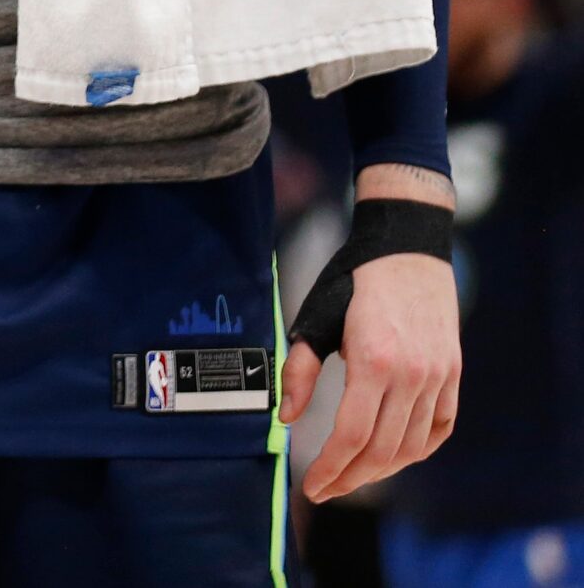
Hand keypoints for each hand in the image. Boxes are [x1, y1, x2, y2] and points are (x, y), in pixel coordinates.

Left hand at [280, 252, 459, 500]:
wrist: (407, 248)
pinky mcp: (452, 375)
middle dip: (350, 478)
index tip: (311, 486)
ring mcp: (437, 376)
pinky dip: (416, 450)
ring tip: (351, 476)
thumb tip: (285, 418)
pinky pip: (439, 429)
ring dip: (380, 470)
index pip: (352, 435)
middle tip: (325, 490)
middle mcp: (411, 374)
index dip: (330, 467)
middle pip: (382, 450)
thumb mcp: (316, 317)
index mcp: (373, 359)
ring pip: (412, 446)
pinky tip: (392, 456)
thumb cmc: (353, 279)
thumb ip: (300, 370)